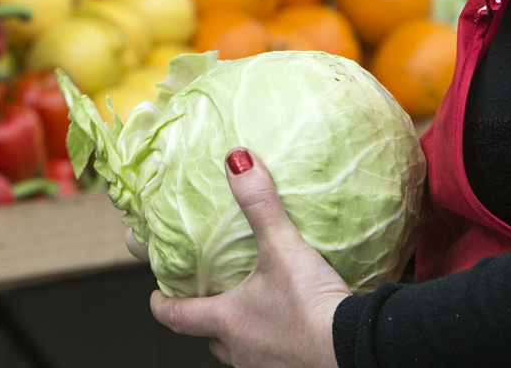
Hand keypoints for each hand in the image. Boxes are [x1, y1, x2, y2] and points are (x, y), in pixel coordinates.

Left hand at [150, 149, 348, 367]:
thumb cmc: (312, 307)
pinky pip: (271, 358)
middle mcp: (242, 350)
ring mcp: (266, 365)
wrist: (353, 348)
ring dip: (241, 335)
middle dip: (207, 321)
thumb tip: (238, 162)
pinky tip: (291, 328)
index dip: (163, 306)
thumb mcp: (283, 248)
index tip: (156, 297)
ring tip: (254, 313)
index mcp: (228, 320)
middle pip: (211, 339)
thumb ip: (260, 204)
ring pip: (240, 353)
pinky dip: (272, 344)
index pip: (179, 317)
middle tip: (209, 301)